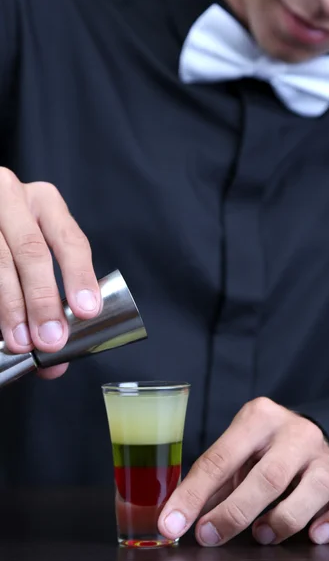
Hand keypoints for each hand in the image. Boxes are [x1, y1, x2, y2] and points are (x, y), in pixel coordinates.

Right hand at [0, 168, 100, 378]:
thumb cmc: (13, 243)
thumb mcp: (37, 253)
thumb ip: (52, 300)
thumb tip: (55, 364)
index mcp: (45, 202)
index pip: (70, 239)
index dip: (80, 276)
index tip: (87, 310)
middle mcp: (11, 197)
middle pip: (31, 251)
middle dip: (42, 300)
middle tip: (50, 340)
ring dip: (10, 307)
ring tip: (19, 342)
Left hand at [158, 397, 328, 545]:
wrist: (303, 434)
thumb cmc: (259, 448)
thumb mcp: (234, 450)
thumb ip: (210, 480)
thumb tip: (175, 518)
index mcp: (258, 417)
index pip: (221, 457)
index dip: (193, 494)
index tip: (171, 523)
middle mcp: (295, 432)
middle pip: (268, 475)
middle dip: (234, 512)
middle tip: (209, 536)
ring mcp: (323, 455)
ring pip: (314, 488)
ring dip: (284, 520)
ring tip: (261, 536)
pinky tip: (316, 535)